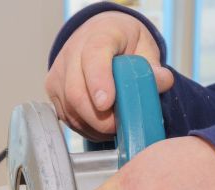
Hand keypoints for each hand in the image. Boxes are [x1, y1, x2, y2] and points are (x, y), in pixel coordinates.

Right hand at [46, 11, 174, 140]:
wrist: (97, 35)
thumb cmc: (122, 42)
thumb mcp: (144, 46)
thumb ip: (152, 67)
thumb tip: (162, 82)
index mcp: (98, 36)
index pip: (93, 58)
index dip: (98, 82)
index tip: (106, 104)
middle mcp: (71, 53)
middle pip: (76, 92)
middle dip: (99, 118)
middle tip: (120, 127)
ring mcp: (58, 74)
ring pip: (70, 110)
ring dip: (93, 127)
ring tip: (114, 128)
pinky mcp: (53, 91)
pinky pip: (67, 117)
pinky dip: (85, 128)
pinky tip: (100, 127)